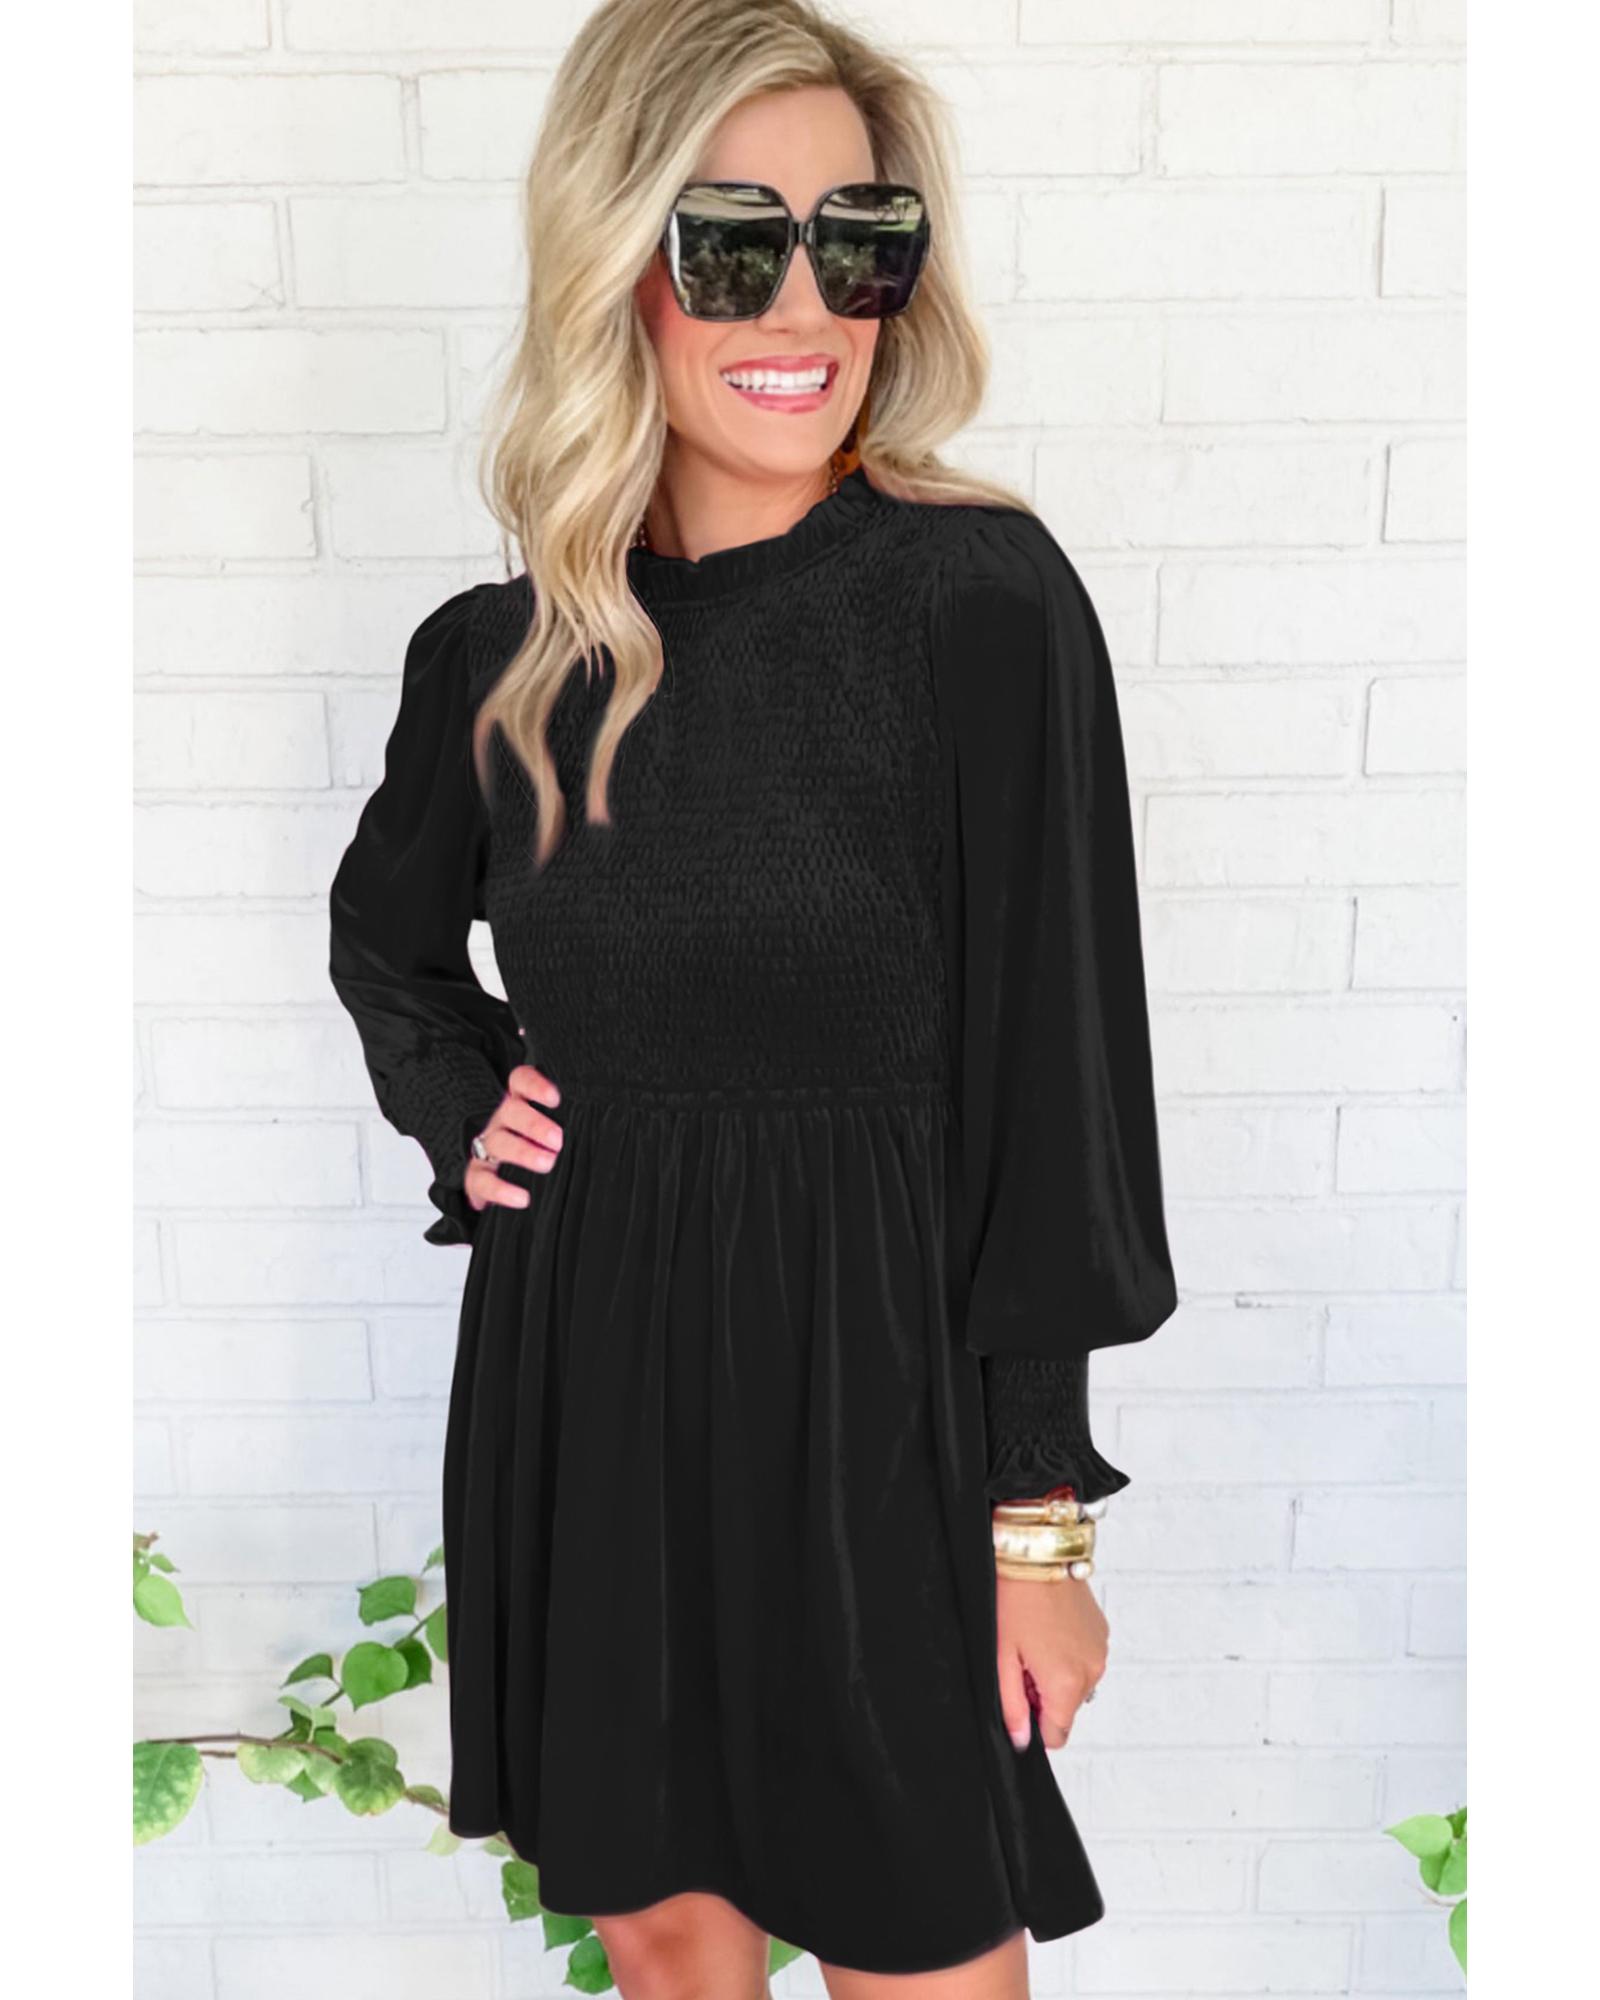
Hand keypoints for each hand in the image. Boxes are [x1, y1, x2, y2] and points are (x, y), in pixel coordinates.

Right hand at [464, 1063, 564, 1212]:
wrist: (501, 1182)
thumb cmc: (541, 1150)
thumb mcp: (555, 1133)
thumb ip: (572, 1127)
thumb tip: (606, 1133)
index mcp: (521, 1104)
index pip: (521, 1081)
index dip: (535, 1085)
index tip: (556, 1098)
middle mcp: (502, 1122)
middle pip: (511, 1111)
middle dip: (534, 1123)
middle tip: (558, 1140)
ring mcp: (487, 1147)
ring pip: (498, 1142)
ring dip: (523, 1152)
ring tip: (548, 1164)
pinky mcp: (477, 1175)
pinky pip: (483, 1180)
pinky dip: (502, 1190)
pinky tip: (522, 1198)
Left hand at [995, 1567, 1107, 1752]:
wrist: (1037, 1551)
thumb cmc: (1014, 1598)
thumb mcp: (1001, 1657)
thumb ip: (1012, 1706)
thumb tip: (1022, 1740)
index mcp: (1067, 1683)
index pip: (1057, 1735)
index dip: (1033, 1720)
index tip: (1019, 1690)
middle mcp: (1093, 1670)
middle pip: (1066, 1708)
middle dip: (1042, 1693)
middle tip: (1021, 1657)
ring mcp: (1100, 1649)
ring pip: (1075, 1683)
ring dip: (1055, 1672)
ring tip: (1034, 1637)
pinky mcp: (1102, 1631)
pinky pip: (1083, 1659)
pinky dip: (1066, 1652)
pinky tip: (1047, 1626)